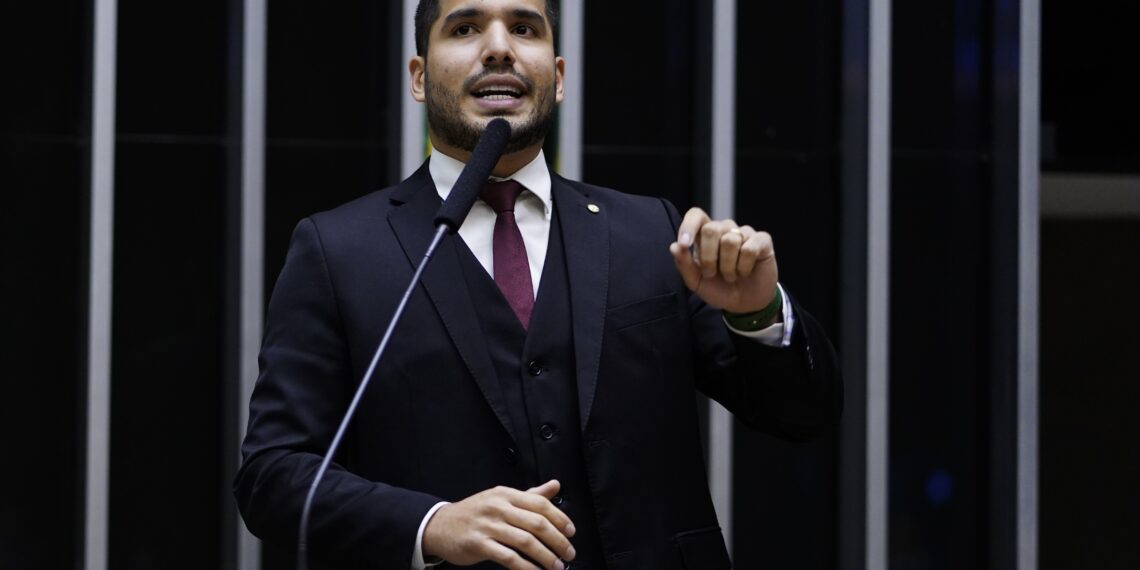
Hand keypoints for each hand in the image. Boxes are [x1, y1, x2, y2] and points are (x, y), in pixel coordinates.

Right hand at [422, 480, 576, 569]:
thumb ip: (530, 495)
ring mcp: (488, 526)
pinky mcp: (479, 545)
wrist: (439, 525)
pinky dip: (526, 568)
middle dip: (558, 541)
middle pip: (537, 523)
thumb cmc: (474, 513)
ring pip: (526, 542)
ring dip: (546, 556)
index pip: (540, 504)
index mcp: (506, 494)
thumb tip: (555, 485)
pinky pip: (509, 558)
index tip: (571, 533)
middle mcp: (498, 507)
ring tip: (557, 566)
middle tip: (569, 553)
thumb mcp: (501, 498)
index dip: (560, 519)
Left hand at [669, 207, 779, 315]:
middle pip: (711, 229)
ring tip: (731, 276)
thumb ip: (684, 264)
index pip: (696, 215)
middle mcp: (725, 229)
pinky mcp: (762, 241)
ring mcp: (744, 233)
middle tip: (712, 273)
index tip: (684, 244)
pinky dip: (744, 266)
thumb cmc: (719, 288)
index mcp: (706, 236)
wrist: (744, 304)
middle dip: (708, 257)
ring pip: (730, 240)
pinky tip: (745, 272)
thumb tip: (674, 246)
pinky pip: (749, 248)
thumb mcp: (696, 282)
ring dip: (728, 266)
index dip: (688, 226)